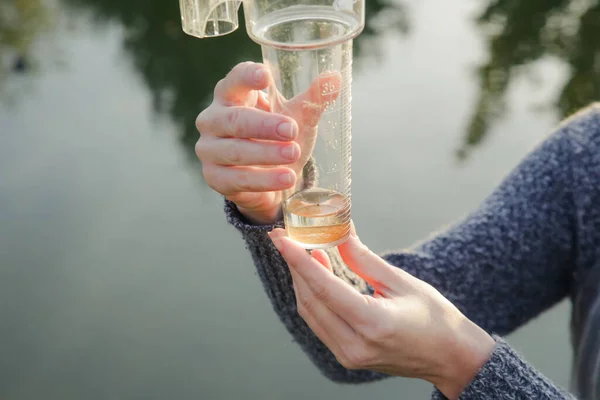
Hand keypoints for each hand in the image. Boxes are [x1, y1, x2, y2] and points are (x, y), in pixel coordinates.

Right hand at [195, 61, 340, 224]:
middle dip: (264, 125)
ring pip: (235, 151)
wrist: (269, 179)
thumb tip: (335, 78)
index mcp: (231, 95)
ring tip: (294, 154)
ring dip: (267, 153)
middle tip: (291, 130)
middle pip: (234, 119)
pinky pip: (238, 179)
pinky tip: (285, 178)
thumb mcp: (297, 117)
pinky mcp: (215, 178)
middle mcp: (213, 120)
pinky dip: (264, 180)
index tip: (266, 76)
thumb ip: (313, 99)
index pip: (235, 80)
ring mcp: (210, 150)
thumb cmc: (277, 137)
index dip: (247, 77)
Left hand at [268, 226, 495, 399]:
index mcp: (373, 324)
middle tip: (285, 238)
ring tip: (300, 251)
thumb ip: (364, 259)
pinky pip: (319, 323)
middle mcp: (355, 345)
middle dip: (294, 266)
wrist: (451, 358)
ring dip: (301, 281)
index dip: (298, 261)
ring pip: (310, 313)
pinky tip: (315, 275)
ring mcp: (349, 356)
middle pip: (310, 300)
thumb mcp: (402, 282)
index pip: (324, 288)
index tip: (281, 239)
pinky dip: (312, 297)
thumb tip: (340, 231)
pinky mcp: (347, 357)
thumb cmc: (436, 319)